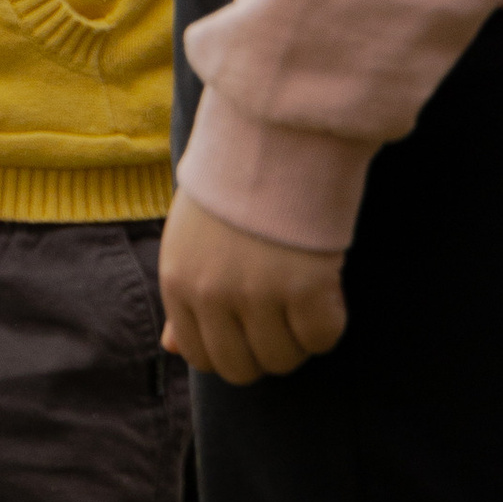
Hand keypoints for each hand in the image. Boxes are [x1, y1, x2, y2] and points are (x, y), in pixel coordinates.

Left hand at [158, 182, 347, 382]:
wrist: (273, 131)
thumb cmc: (233, 181)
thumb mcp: (190, 237)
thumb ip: (184, 295)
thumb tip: (172, 348)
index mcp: (177, 282)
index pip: (200, 357)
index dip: (233, 350)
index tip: (253, 326)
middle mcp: (212, 294)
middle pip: (242, 369)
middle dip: (266, 351)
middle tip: (285, 317)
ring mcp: (257, 293)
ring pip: (284, 359)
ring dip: (300, 338)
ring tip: (305, 296)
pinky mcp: (304, 284)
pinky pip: (323, 336)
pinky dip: (330, 322)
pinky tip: (327, 288)